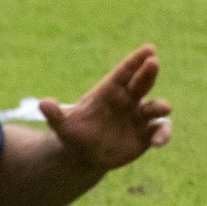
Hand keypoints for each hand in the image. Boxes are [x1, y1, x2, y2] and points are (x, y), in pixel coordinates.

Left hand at [39, 45, 171, 172]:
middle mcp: (128, 101)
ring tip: (163, 108)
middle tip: (154, 63)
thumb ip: (55, 115)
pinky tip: (159, 141)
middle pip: (142, 83)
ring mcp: (139, 117)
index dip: (135, 61)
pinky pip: (160, 130)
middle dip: (148, 73)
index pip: (124, 73)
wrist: (85, 156)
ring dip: (160, 106)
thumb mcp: (63, 127)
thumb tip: (42, 103)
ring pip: (155, 107)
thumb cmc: (75, 135)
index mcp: (109, 92)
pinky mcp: (146, 134)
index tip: (148, 49)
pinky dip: (163, 134)